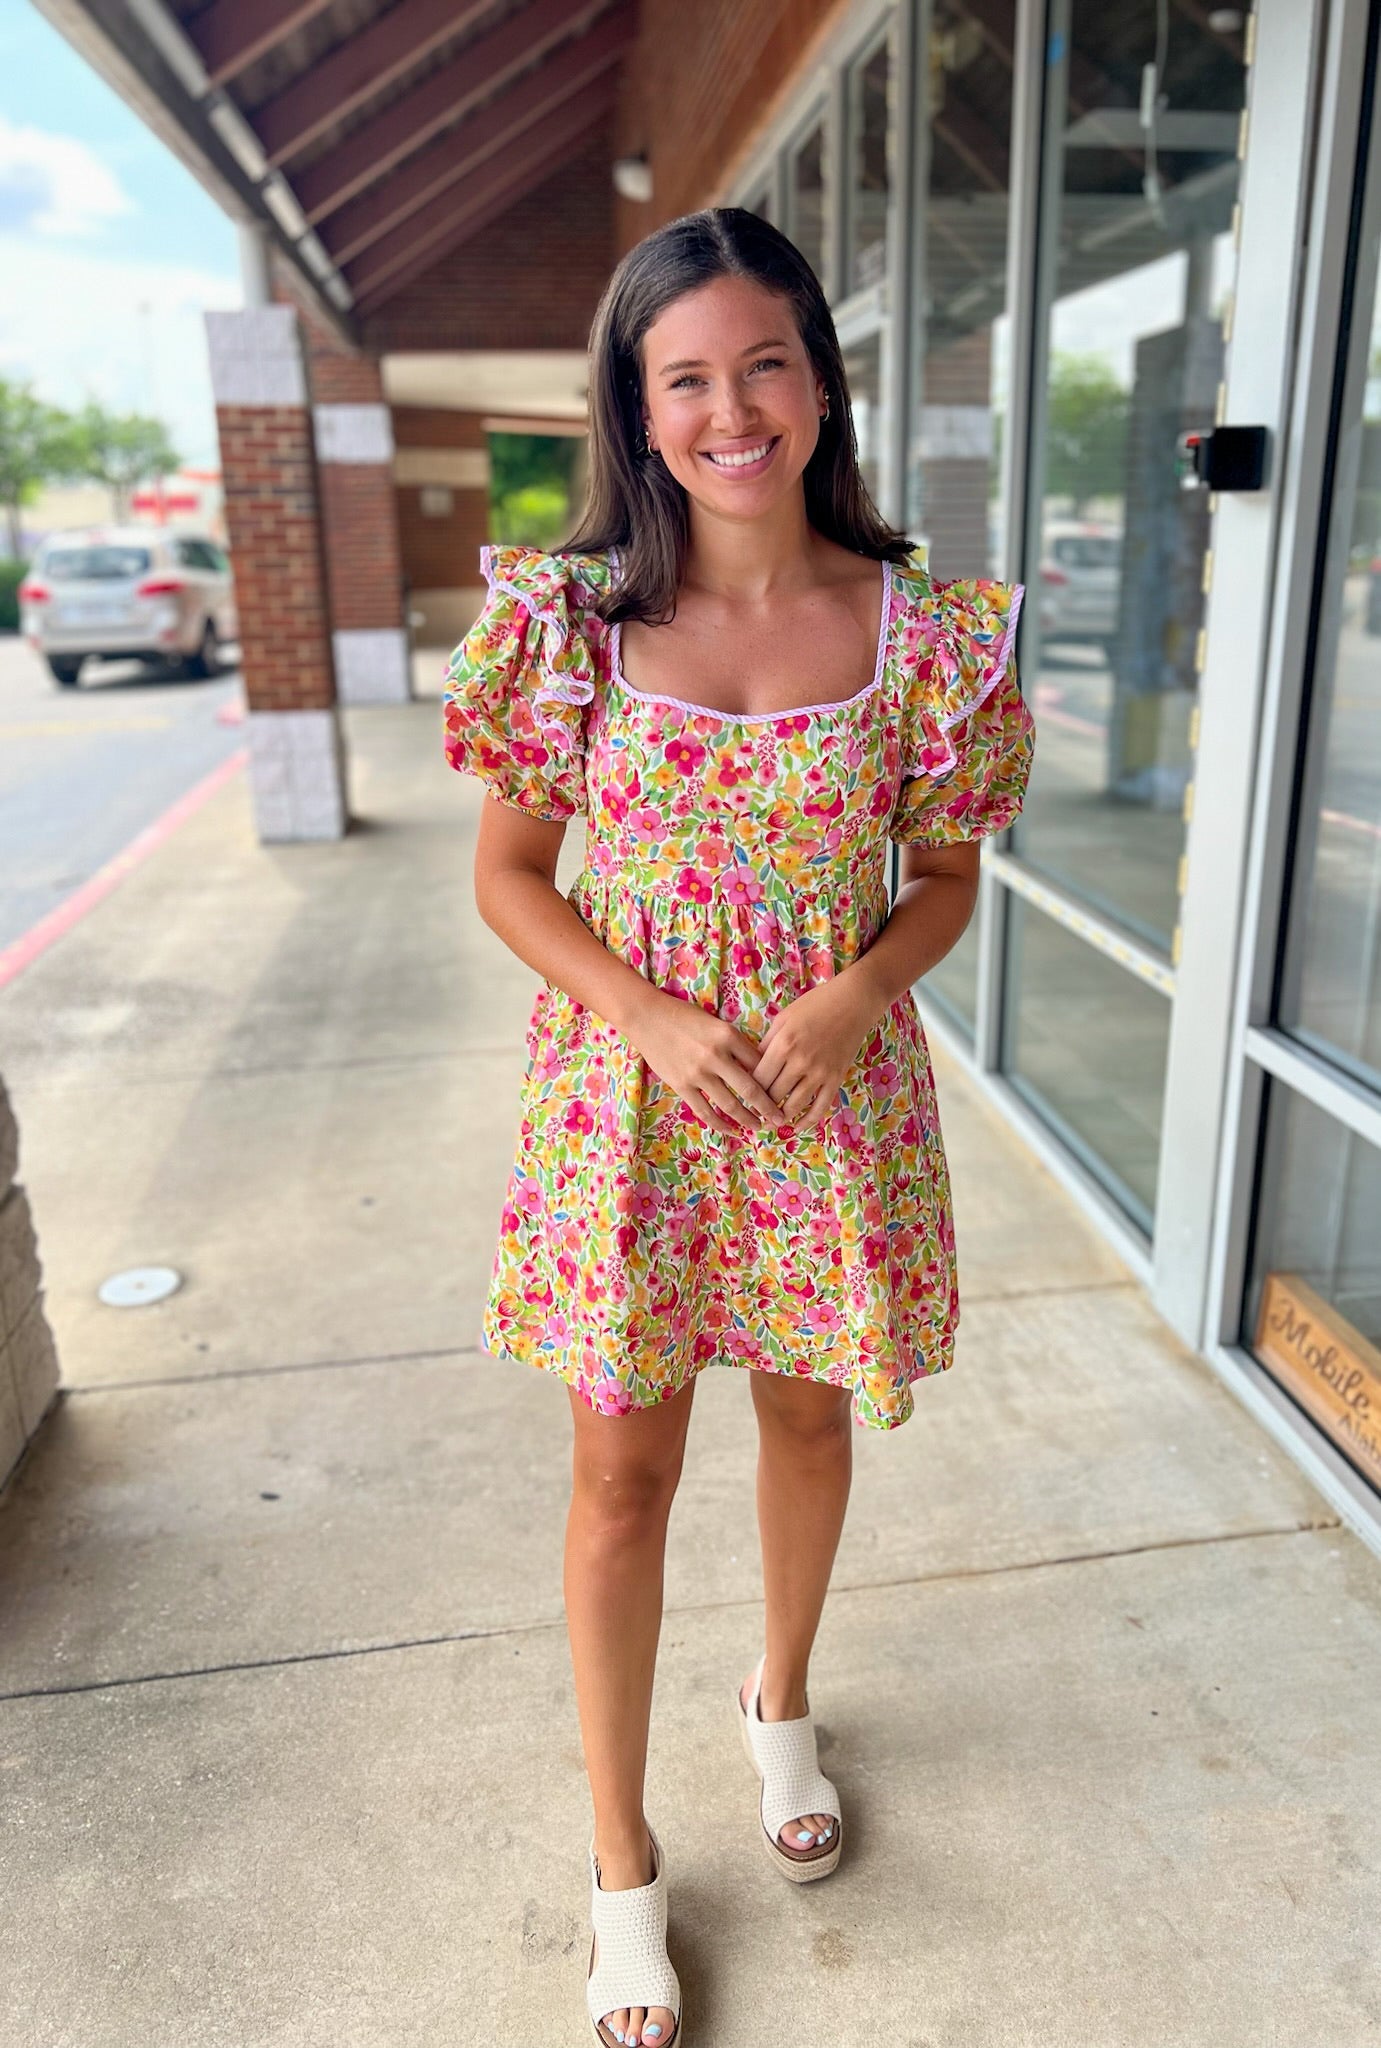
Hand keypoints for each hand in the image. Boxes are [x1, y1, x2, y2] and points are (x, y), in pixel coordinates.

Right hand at [624, 988, 782, 1137]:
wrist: (647, 1016)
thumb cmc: (684, 1016)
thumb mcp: (716, 1024)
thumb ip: (735, 1045)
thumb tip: (758, 1068)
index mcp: (728, 1036)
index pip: (759, 1063)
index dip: (773, 1080)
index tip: (783, 1092)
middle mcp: (716, 1056)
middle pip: (751, 1089)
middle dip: (769, 1108)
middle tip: (780, 1119)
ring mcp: (698, 1073)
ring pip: (730, 1105)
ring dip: (747, 1119)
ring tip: (758, 1127)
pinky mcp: (682, 1085)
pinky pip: (705, 1111)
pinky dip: (720, 1124)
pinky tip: (731, 1130)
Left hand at [751, 973, 887, 1133]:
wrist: (853, 1002)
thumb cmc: (814, 1005)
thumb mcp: (782, 1019)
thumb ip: (767, 1044)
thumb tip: (752, 1069)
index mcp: (783, 1045)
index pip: (758, 1079)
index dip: (748, 1091)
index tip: (742, 1097)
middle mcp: (800, 1062)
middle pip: (773, 1095)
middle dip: (761, 1106)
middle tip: (754, 1112)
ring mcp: (820, 1073)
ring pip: (793, 1106)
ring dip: (780, 1117)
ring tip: (771, 1121)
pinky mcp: (836, 1079)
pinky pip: (820, 1108)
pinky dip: (807, 1121)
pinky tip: (796, 1126)